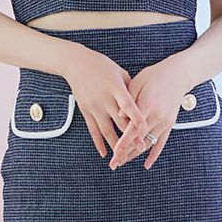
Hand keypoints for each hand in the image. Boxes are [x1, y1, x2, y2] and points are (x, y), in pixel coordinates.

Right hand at [61, 46, 148, 160]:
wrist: (76, 63)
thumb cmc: (102, 66)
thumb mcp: (119, 72)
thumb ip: (131, 89)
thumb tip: (143, 104)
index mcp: (115, 88)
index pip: (128, 105)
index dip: (137, 118)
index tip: (145, 129)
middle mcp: (104, 99)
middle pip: (119, 122)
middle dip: (130, 137)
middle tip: (140, 149)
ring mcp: (94, 106)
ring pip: (106, 131)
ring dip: (115, 145)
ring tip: (123, 158)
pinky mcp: (85, 111)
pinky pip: (93, 130)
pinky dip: (98, 143)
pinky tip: (104, 153)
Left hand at [110, 56, 192, 170]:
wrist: (177, 75)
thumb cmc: (154, 76)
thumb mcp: (138, 82)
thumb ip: (128, 100)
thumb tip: (118, 116)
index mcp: (147, 105)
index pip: (133, 128)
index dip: (124, 142)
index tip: (115, 153)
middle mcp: (157, 116)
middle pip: (139, 139)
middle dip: (126, 153)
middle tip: (113, 164)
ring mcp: (164, 121)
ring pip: (148, 143)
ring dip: (135, 154)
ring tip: (123, 162)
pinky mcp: (169, 124)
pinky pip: (161, 142)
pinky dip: (154, 155)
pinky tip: (146, 164)